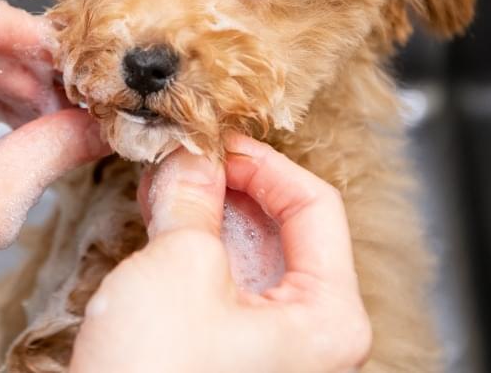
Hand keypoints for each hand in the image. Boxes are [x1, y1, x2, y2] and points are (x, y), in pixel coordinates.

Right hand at [70, 133, 370, 372]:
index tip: (216, 140)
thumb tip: (190, 156)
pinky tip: (160, 215)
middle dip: (228, 184)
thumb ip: (193, 198)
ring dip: (207, 208)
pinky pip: (224, 281)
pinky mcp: (229, 351)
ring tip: (166, 179)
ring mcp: (271, 346)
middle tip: (185, 155)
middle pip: (283, 226)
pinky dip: (194, 243)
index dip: (262, 162)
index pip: (315, 205)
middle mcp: (311, 335)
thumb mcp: (179, 266)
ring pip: (249, 250)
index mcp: (330, 318)